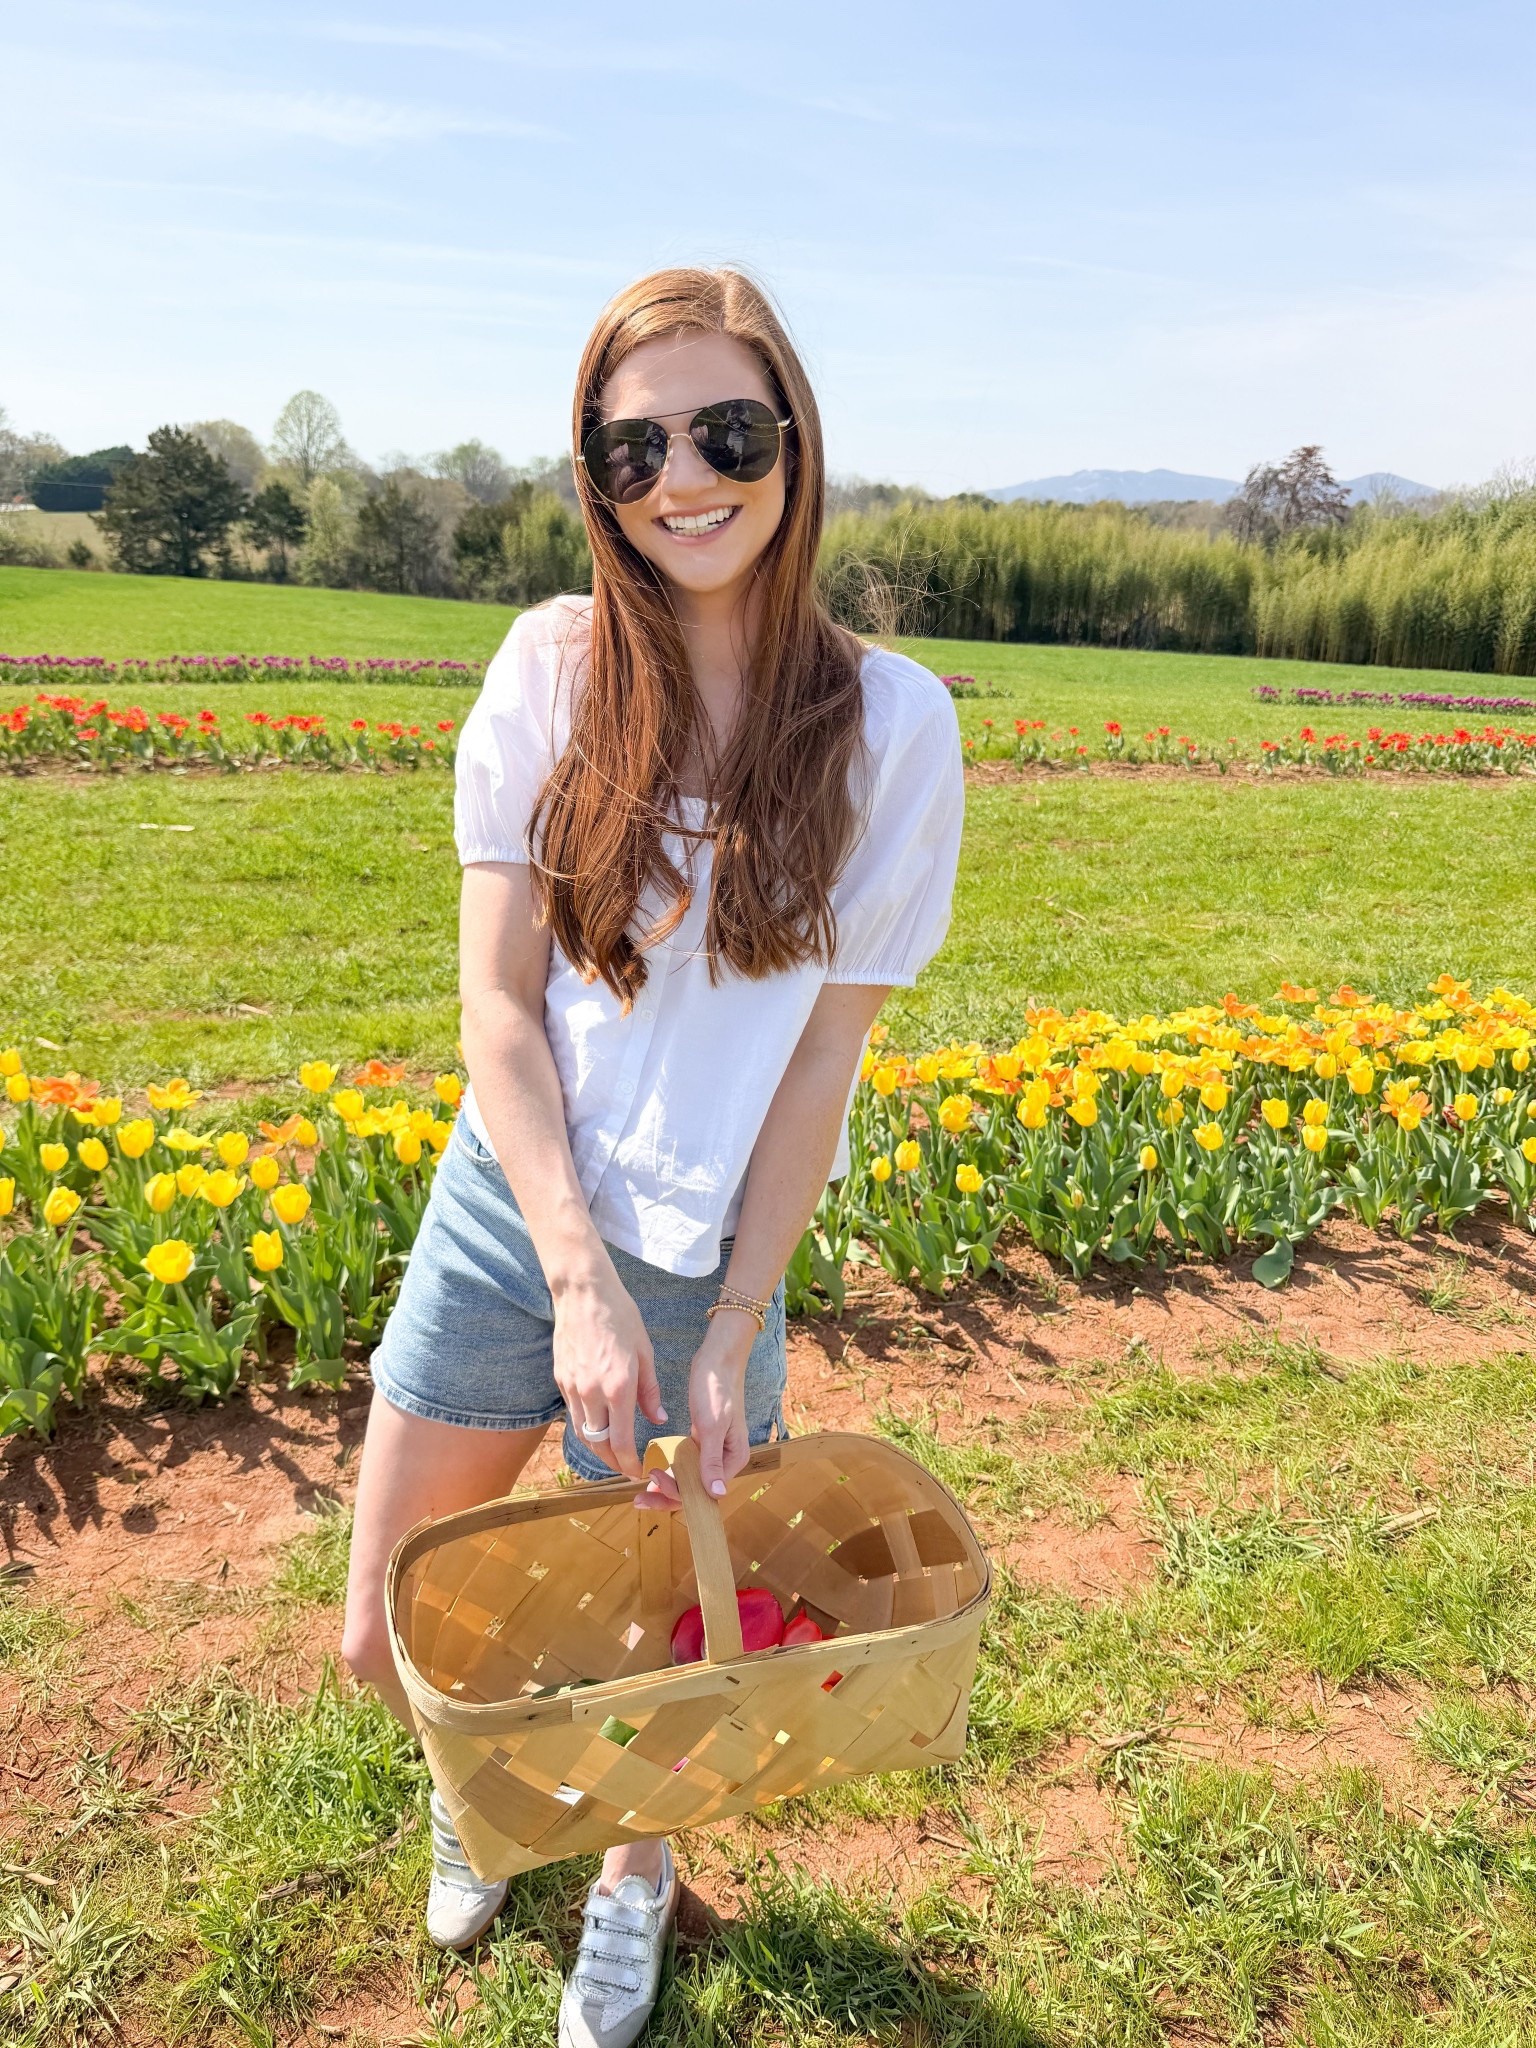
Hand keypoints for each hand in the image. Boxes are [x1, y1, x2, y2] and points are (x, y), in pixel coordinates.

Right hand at [550, 1258, 664, 1482]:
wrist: (583, 1291)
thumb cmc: (620, 1315)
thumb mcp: (645, 1351)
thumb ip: (650, 1390)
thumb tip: (658, 1418)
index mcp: (618, 1388)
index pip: (621, 1443)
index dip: (630, 1463)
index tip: (639, 1471)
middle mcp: (591, 1393)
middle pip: (598, 1446)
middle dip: (613, 1463)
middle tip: (626, 1468)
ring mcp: (572, 1387)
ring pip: (582, 1433)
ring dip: (597, 1449)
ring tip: (612, 1454)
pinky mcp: (560, 1378)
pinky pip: (573, 1413)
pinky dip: (586, 1425)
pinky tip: (598, 1425)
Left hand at [634, 1308, 755, 1511]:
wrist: (718, 1360)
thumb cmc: (717, 1389)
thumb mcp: (712, 1425)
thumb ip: (712, 1460)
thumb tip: (717, 1494)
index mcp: (733, 1460)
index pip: (704, 1492)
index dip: (677, 1495)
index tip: (654, 1482)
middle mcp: (725, 1460)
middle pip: (696, 1491)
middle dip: (667, 1496)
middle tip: (639, 1497)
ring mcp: (713, 1451)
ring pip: (689, 1480)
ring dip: (668, 1487)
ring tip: (643, 1491)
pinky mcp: (703, 1442)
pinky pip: (687, 1465)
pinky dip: (672, 1471)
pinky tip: (655, 1472)